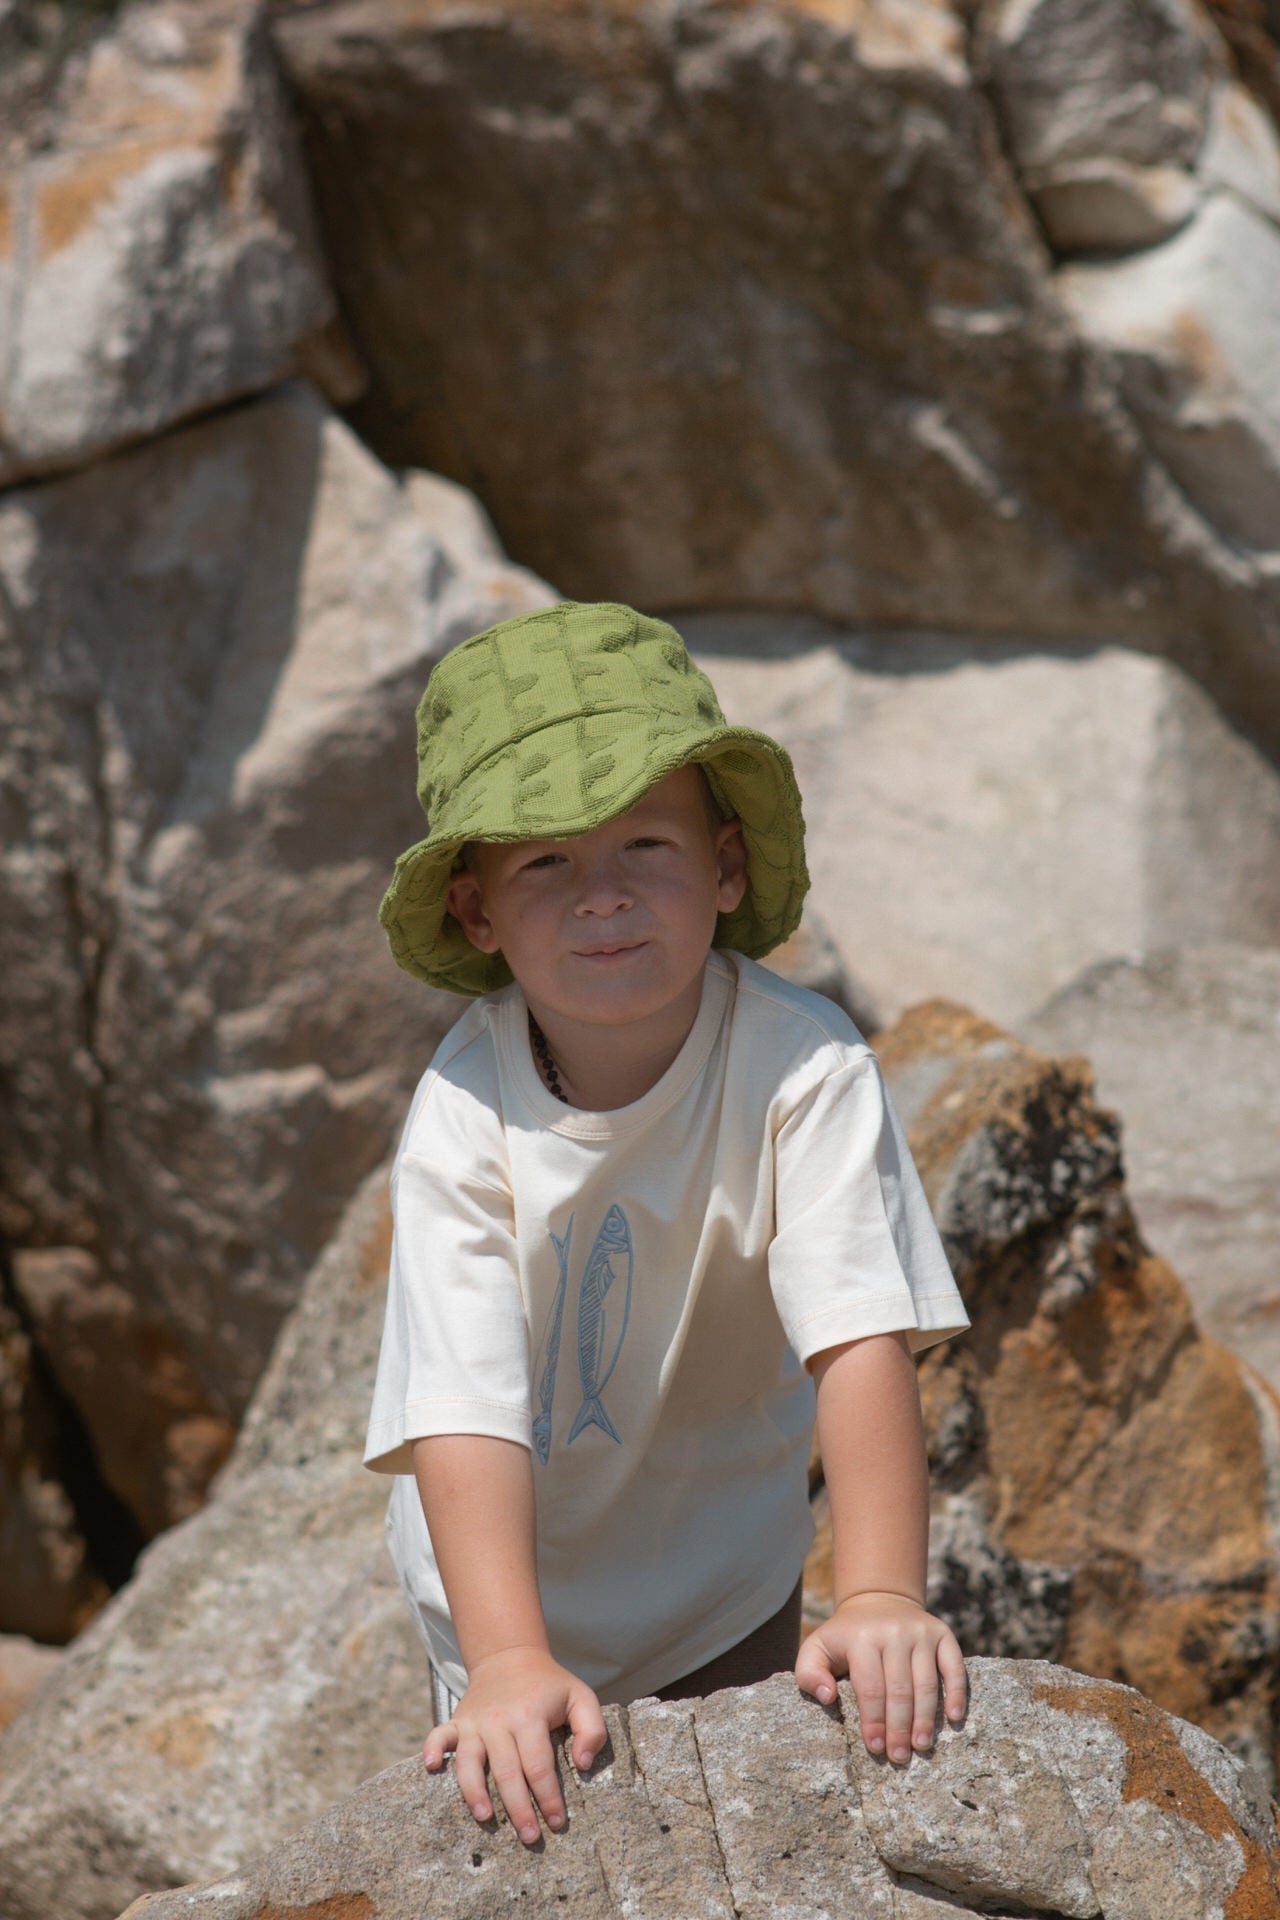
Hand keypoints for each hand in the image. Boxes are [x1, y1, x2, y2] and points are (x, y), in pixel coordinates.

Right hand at [423, 1645, 607, 1843]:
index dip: (548, 1797)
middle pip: (506, 1771)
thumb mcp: (581, 1697)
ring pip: (470, 1762)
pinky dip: (431, 1749)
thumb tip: (582, 1764)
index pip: (539, 1765)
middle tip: (530, 1837)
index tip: (556, 1822)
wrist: (510, 1655)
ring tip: (486, 1818)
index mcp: (530, 1715)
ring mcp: (475, 1721)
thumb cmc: (549, 1685)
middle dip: (518, 1808)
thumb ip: (592, 1729)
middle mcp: (499, 1720)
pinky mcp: (457, 1721)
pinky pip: (439, 1735)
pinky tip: (430, 1767)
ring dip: (475, 1792)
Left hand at [795, 1591, 966, 1763]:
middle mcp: (894, 1632)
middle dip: (900, 1728)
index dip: (874, 1721)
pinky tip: (955, 1718)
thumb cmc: (845, 1637)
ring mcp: (921, 1632)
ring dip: (926, 1719)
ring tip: (921, 1746)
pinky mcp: (942, 1634)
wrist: (878, 1601)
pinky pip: (954, 1666)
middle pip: (900, 1690)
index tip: (875, 1748)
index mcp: (862, 1638)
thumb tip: (828, 1697)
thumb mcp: (816, 1648)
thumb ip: (809, 1674)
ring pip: (927, 1683)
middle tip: (899, 1756)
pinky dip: (957, 1693)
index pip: (870, 1688)